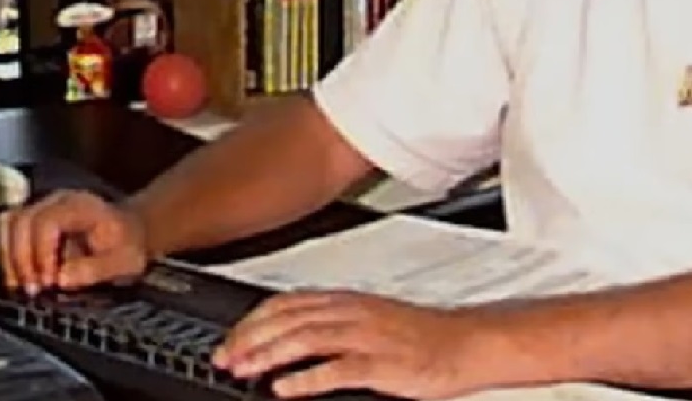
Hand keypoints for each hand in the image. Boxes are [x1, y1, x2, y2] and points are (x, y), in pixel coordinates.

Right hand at [0, 189, 149, 293]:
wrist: (130, 233)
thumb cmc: (127, 247)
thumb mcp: (123, 263)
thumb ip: (94, 270)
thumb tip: (59, 279)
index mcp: (81, 206)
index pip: (47, 222)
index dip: (41, 253)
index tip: (48, 282)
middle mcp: (57, 201)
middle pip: (21, 221)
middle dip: (21, 259)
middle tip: (32, 290)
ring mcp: (42, 207)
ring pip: (7, 223)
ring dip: (8, 257)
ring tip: (20, 286)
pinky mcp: (32, 219)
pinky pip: (7, 231)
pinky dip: (6, 255)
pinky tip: (17, 278)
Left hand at [213, 291, 496, 399]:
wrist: (466, 343)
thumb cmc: (419, 337)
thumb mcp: (368, 320)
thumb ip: (330, 325)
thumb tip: (288, 338)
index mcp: (346, 302)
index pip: (286, 303)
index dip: (252, 321)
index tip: (229, 341)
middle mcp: (352, 313)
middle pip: (289, 319)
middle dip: (251, 339)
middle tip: (226, 359)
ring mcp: (368, 336)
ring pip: (307, 338)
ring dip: (270, 355)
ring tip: (245, 371)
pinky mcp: (384, 363)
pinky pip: (339, 369)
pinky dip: (307, 378)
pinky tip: (285, 389)